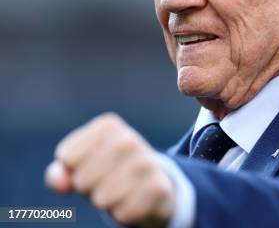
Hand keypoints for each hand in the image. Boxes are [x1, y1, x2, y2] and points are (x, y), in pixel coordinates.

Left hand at [45, 112, 174, 226]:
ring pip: (101, 199)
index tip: (90, 164)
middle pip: (81, 180)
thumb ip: (60, 172)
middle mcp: (130, 139)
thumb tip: (62, 185)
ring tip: (119, 190)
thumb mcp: (78, 166)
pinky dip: (122, 213)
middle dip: (87, 188)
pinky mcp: (158, 188)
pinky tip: (134, 200)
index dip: (73, 169)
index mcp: (108, 126)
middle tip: (105, 180)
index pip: (67, 157)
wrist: (152, 184)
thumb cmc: (106, 172)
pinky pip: (121, 213)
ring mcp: (146, 163)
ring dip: (105, 202)